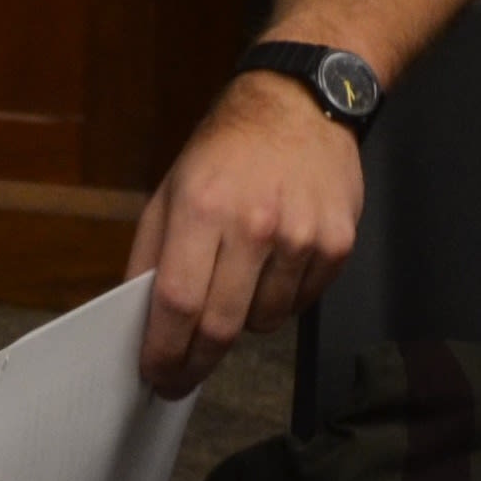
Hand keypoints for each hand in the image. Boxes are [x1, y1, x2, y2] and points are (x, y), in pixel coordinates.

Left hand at [126, 71, 362, 394]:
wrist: (299, 103)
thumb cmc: (226, 151)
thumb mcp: (172, 189)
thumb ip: (151, 255)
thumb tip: (142, 322)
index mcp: (202, 207)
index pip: (177, 302)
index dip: (164, 350)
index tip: (156, 375)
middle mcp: (254, 224)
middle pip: (220, 325)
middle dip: (196, 363)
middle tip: (183, 377)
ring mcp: (302, 236)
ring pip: (264, 322)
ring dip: (243, 321)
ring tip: (239, 282)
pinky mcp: (338, 243)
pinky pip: (302, 304)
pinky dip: (282, 301)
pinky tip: (276, 264)